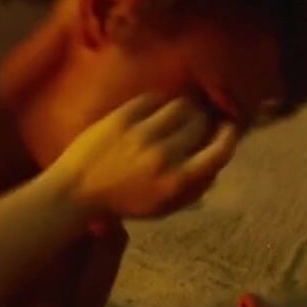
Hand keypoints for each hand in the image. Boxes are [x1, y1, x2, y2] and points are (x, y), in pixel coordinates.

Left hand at [54, 95, 239, 218]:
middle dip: (204, 121)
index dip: (229, 136)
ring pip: (181, 106)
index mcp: (176, 181)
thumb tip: (215, 165)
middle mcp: (164, 155)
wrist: (77, 191)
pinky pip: (154, 99)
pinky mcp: (124, 117)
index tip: (228, 128)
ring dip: (184, 107)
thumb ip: (193, 189)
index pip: (219, 152)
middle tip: (198, 121)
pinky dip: (159, 102)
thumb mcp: (162, 207)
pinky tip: (155, 109)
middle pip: (201, 123)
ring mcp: (143, 133)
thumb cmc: (122, 203)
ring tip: (178, 112)